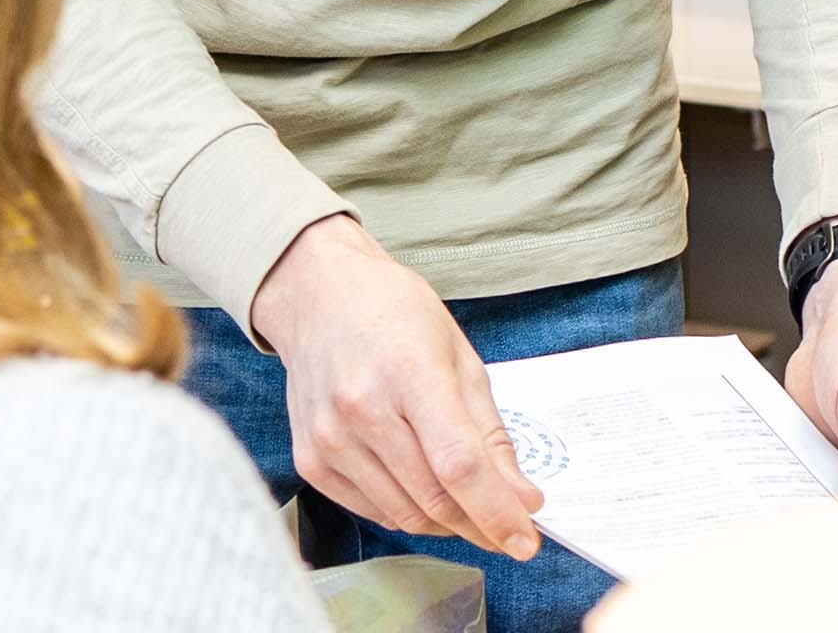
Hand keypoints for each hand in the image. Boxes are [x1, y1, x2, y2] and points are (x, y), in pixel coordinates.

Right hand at [249, 215, 543, 557]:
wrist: (318, 298)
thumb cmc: (395, 315)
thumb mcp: (459, 355)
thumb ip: (490, 432)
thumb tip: (521, 498)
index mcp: (409, 371)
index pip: (458, 464)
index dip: (497, 511)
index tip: (527, 540)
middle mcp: (361, 410)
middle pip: (434, 498)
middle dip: (481, 524)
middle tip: (510, 526)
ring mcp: (330, 439)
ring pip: (405, 515)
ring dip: (448, 523)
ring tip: (469, 503)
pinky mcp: (310, 461)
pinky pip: (373, 512)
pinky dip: (408, 512)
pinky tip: (423, 488)